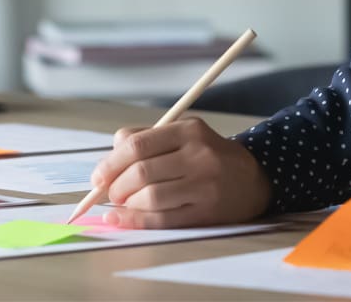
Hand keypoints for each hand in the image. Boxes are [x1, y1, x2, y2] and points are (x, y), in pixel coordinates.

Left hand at [88, 117, 271, 228]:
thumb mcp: (183, 134)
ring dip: (127, 204)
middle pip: (141, 172)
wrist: (252, 178)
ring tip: (122, 204)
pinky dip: (136, 221)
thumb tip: (109, 156)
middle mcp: (198, 155)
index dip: (111, 163)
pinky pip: (163, 219)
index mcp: (189, 130)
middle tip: (110, 193)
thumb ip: (145, 138)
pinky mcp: (206, 211)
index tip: (98, 176)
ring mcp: (204, 185)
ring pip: (150, 197)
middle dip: (116, 186)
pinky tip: (122, 219)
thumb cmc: (207, 155)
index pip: (138, 145)